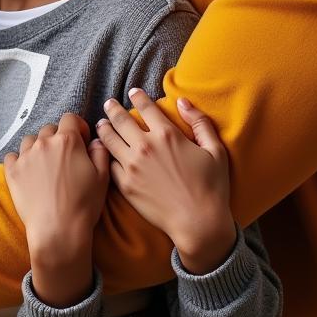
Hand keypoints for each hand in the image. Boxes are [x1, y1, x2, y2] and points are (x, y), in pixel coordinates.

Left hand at [3, 113, 108, 306]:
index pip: (70, 118)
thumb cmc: (83, 205)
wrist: (57, 231)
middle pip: (49, 129)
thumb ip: (100, 152)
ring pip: (30, 140)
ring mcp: (25, 156)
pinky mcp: (12, 172)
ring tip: (45, 165)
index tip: (81, 140)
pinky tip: (28, 172)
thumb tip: (95, 140)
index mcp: (67, 140)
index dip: (77, 127)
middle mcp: (44, 143)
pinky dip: (19, 160)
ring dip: (38, 147)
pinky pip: (12, 156)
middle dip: (58, 138)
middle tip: (64, 157)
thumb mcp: (102, 178)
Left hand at [97, 91, 236, 274]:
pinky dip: (104, 155)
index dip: (138, 97)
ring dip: (103, 128)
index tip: (132, 92)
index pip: (146, 107)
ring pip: (109, 140)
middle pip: (121, 120)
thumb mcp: (215, 150)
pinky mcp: (126, 185)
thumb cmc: (211, 188)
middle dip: (112, 108)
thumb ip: (199, 122)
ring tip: (100, 123)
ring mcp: (132, 166)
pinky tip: (103, 152)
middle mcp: (145, 146)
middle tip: (108, 103)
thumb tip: (183, 101)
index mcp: (166, 134)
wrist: (198, 224)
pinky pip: (109, 164)